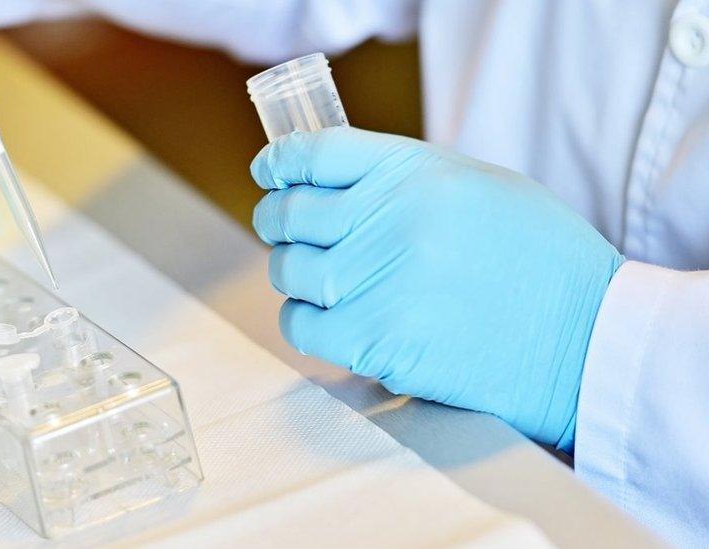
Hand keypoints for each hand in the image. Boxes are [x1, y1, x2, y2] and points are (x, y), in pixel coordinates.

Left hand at [250, 127, 623, 450]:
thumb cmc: (541, 260)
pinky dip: (301, 321)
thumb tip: (341, 185)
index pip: (315, 152)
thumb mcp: (482, 186)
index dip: (280, 162)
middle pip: (291, 213)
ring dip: (291, 272)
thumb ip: (408, 180)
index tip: (270, 173)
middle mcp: (388, 219)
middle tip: (280, 228)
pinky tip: (321, 319)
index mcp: (414, 172)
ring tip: (310, 277)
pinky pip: (302, 325)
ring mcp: (378, 281)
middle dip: (276, 219)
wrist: (584, 339)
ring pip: (290, 270)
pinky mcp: (376, 339)